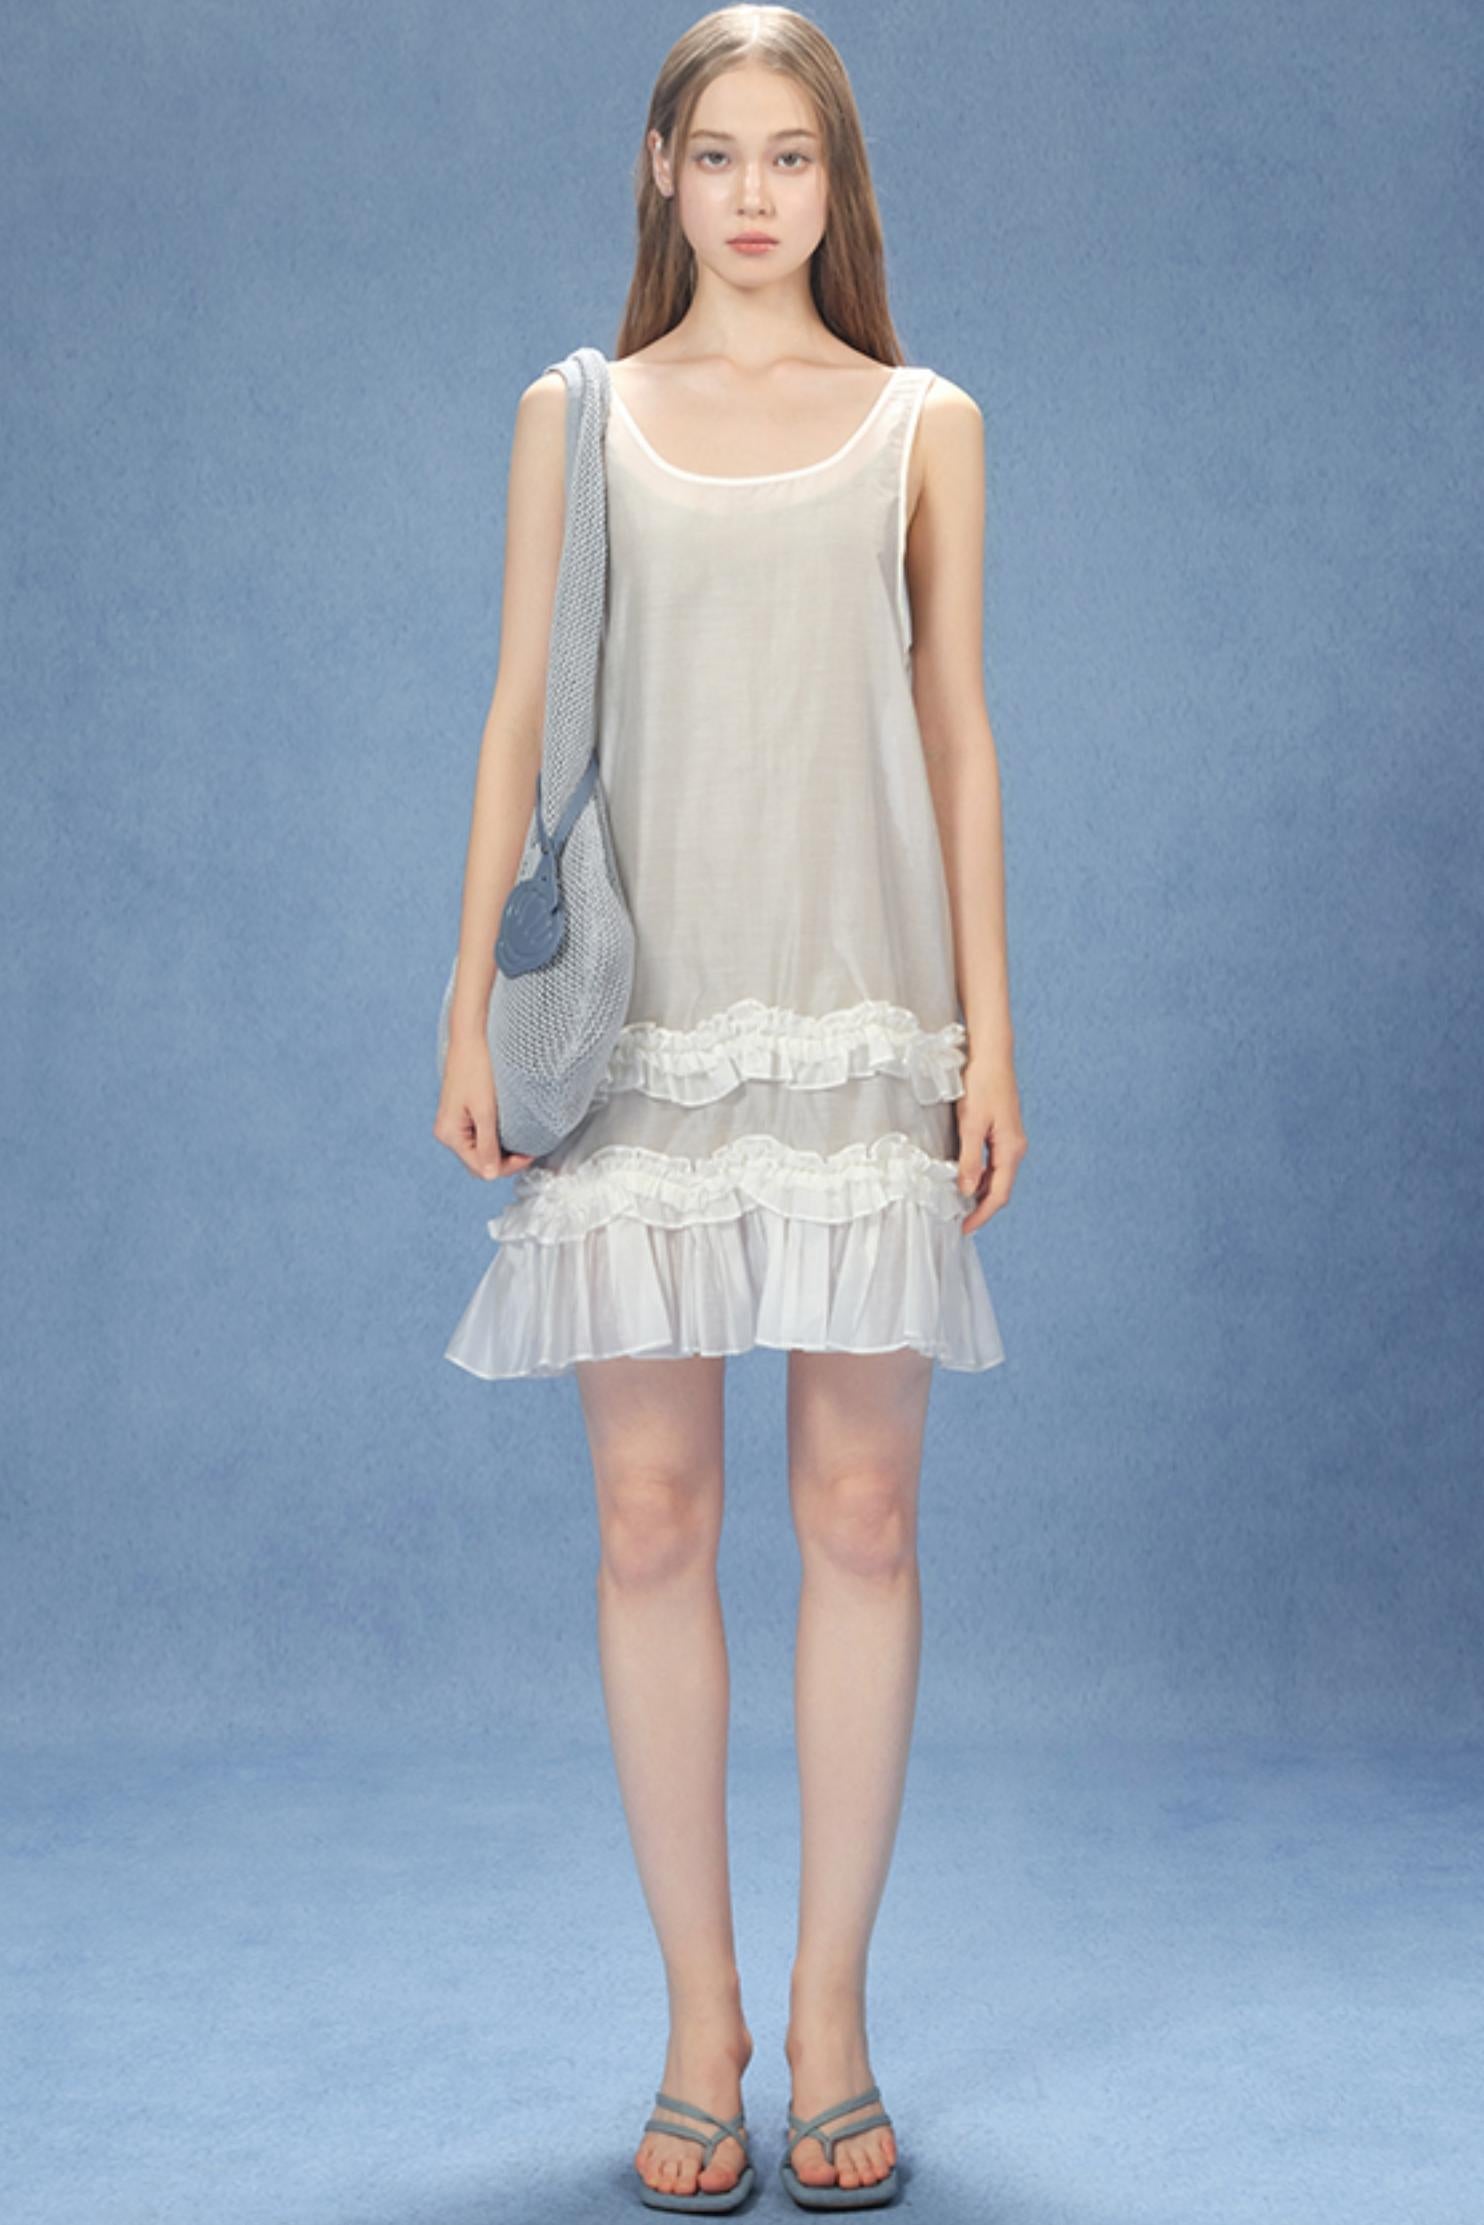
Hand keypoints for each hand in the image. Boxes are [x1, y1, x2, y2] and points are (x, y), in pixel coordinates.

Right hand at [433, 1039, 537, 1180]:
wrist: (471, 1037)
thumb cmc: (477, 1068)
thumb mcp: (485, 1110)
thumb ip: (487, 1144)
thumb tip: (491, 1175)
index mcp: (450, 1134)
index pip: (480, 1168)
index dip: (508, 1167)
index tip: (530, 1155)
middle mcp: (447, 1132)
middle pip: (478, 1162)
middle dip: (505, 1161)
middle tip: (529, 1151)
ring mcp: (453, 1123)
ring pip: (480, 1150)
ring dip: (501, 1150)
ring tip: (523, 1142)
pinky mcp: (461, 1113)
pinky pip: (478, 1136)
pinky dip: (496, 1138)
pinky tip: (511, 1131)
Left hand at [954, 1051, 1026, 1233]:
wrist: (992, 1054)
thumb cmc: (982, 1084)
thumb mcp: (971, 1124)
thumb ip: (969, 1159)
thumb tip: (965, 1190)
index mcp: (1010, 1150)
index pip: (998, 1194)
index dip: (981, 1215)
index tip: (964, 1228)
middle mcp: (1015, 1148)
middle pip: (999, 1189)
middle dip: (980, 1207)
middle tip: (958, 1221)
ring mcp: (1010, 1140)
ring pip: (996, 1176)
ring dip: (979, 1192)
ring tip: (957, 1203)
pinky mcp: (1003, 1131)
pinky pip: (994, 1162)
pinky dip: (980, 1175)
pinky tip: (965, 1175)